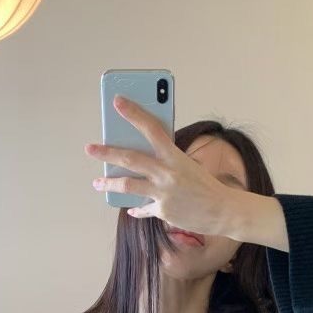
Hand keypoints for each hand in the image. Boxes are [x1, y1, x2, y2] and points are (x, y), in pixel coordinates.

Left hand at [85, 96, 233, 235]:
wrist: (223, 210)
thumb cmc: (205, 185)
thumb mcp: (187, 165)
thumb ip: (166, 159)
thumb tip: (139, 159)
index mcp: (175, 155)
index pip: (151, 128)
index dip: (133, 113)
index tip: (117, 101)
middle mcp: (167, 172)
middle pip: (130, 158)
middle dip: (106, 153)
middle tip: (89, 148)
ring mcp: (163, 193)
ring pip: (128, 185)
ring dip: (108, 184)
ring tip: (96, 182)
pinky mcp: (163, 211)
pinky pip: (142, 208)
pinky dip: (136, 208)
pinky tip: (130, 208)